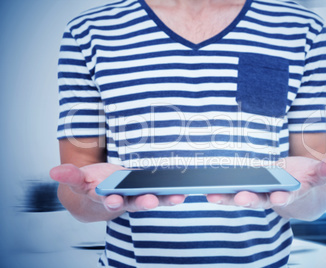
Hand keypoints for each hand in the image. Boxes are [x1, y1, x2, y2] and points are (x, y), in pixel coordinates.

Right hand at [50, 163, 185, 213]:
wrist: (102, 195)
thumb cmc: (91, 186)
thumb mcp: (78, 181)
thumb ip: (70, 176)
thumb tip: (54, 171)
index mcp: (105, 198)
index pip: (108, 200)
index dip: (111, 200)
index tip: (113, 199)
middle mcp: (124, 200)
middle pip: (133, 202)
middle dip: (141, 202)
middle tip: (150, 200)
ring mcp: (137, 196)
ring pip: (151, 199)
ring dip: (164, 199)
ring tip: (178, 196)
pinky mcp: (148, 190)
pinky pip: (161, 192)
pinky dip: (171, 192)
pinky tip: (184, 190)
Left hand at [206, 156, 325, 219]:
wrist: (294, 187)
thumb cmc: (306, 178)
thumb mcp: (319, 172)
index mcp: (290, 193)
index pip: (287, 197)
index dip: (284, 198)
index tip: (280, 198)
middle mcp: (271, 196)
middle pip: (259, 200)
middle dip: (250, 200)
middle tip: (241, 198)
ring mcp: (256, 192)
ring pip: (241, 197)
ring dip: (227, 197)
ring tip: (211, 194)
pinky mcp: (245, 186)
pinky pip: (230, 189)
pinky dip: (220, 190)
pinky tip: (206, 189)